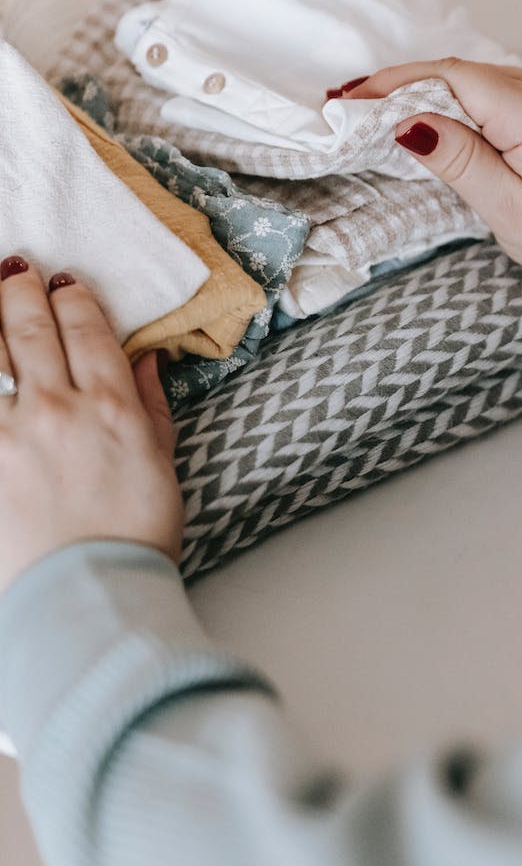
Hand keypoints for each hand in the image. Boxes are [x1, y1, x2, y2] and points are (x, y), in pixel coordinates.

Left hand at [0, 257, 183, 594]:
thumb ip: (152, 406)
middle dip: (20, 291)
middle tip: (15, 271)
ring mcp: (11, 432)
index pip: (87, 331)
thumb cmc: (134, 537)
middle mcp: (59, 408)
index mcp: (112, 409)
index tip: (64, 284)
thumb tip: (149, 357)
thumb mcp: (163, 466)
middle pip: (30, 328)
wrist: (90, 593)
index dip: (73, 299)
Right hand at [342, 61, 521, 302]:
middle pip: (467, 74)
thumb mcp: (512, 214)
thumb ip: (461, 161)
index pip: (451, 76)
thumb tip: (408, 122)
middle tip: (358, 109)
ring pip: (489, 80)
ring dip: (445, 96)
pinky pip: (514, 88)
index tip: (351, 98)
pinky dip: (480, 102)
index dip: (396, 82)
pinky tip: (454, 121)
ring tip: (395, 117)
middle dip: (412, 89)